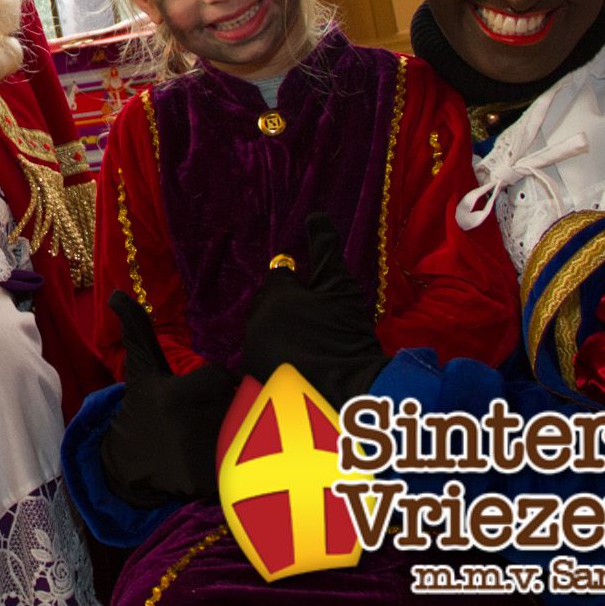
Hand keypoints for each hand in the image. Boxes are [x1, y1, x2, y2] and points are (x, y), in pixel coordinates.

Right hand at [100, 291, 233, 507]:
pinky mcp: (209, 482)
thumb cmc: (143, 408)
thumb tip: (117, 293)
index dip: (214, 382)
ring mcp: (199, 456)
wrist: (129, 465)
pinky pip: (243, 460)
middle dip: (229, 404)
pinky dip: (239, 459)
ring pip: (243, 430)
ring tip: (215, 432)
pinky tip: (216, 457)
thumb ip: (138, 329)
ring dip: (238, 430)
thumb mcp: (141, 369)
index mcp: (175, 395)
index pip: (220, 377)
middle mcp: (189, 425)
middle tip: (209, 413)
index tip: (199, 391)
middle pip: (236, 402)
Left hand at [239, 211, 387, 406]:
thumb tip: (316, 214)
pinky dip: (275, 353)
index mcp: (274, 295)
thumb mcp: (341, 287)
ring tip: (309, 343)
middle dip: (286, 306)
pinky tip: (298, 362)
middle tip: (315, 321)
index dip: (299, 283)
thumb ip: (325, 248)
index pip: (279, 275)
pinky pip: (260, 354)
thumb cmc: (347, 334)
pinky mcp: (256, 375)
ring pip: (262, 328)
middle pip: (267, 302)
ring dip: (278, 330)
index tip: (315, 296)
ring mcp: (253, 349)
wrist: (351, 391)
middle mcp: (256, 320)